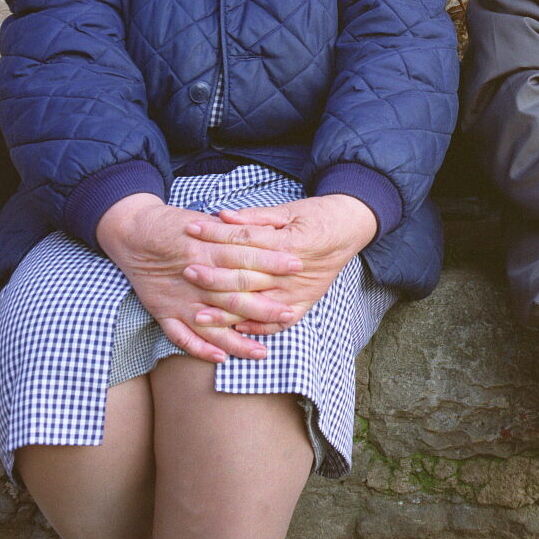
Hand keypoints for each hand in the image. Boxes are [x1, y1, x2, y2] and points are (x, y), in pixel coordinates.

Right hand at [96, 193, 303, 363]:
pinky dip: (199, 348)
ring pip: (212, 324)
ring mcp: (178, 298)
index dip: (273, 261)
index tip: (297, 265)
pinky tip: (220, 358)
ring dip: (237, 340)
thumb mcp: (206, 221)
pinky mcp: (163, 311)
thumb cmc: (174, 225)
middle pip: (235, 294)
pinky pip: (180, 336)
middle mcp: (195, 277)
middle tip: (290, 313)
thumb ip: (234, 230)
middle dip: (264, 306)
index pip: (247, 257)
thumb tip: (269, 230)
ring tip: (263, 352)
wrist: (132, 232)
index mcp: (207, 249)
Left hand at [181, 194, 378, 333]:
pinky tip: (234, 328)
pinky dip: (257, 327)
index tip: (191, 230)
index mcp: (288, 243)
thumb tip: (223, 216)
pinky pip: (279, 322)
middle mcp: (292, 272)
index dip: (216, 235)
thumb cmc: (318, 215)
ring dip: (227, 313)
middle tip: (187, 272)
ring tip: (198, 315)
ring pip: (257, 307)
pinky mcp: (306, 302)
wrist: (351, 227)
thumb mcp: (289, 209)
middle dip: (213, 276)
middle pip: (246, 277)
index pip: (244, 241)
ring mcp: (299, 291)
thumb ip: (255, 216)